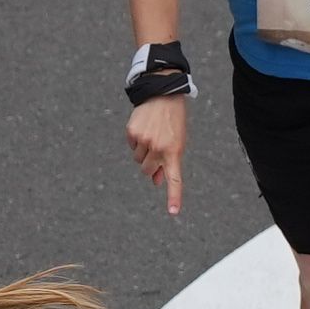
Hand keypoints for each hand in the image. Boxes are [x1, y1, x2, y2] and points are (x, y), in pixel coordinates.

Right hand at [126, 91, 187, 215]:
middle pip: (147, 170)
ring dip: (143, 152)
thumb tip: (156, 181)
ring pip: (138, 159)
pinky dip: (135, 141)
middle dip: (151, 164)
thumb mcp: (178, 142)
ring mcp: (144, 141)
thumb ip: (169, 162)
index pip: (175, 179)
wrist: (163, 95)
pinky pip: (131, 146)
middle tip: (157, 147)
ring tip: (153, 134)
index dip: (174, 196)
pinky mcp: (132, 133)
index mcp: (175, 152)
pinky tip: (144, 128)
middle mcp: (159, 148)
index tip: (173, 212)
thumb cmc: (174, 122)